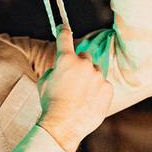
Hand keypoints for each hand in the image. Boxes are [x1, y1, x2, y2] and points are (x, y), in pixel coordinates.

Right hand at [36, 28, 113, 151]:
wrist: (64, 124)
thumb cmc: (50, 104)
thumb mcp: (44, 83)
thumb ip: (54, 70)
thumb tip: (60, 68)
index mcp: (65, 60)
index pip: (64, 38)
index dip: (63, 31)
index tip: (63, 27)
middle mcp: (84, 64)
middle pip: (84, 56)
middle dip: (78, 64)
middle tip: (71, 79)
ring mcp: (98, 76)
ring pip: (95, 72)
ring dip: (89, 78)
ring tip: (79, 95)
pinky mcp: (108, 88)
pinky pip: (103, 85)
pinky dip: (96, 90)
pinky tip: (87, 101)